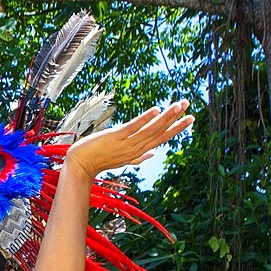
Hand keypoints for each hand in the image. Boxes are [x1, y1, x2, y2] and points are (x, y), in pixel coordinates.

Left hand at [64, 100, 193, 178]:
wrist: (80, 165)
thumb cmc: (99, 159)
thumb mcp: (122, 158)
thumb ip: (138, 156)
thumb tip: (152, 153)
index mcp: (137, 152)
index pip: (161, 139)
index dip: (175, 129)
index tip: (189, 119)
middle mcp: (135, 148)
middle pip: (159, 134)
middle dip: (176, 121)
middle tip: (190, 109)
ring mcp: (125, 143)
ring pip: (151, 129)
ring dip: (166, 117)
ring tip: (179, 105)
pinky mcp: (115, 137)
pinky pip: (133, 127)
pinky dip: (145, 119)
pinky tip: (156, 109)